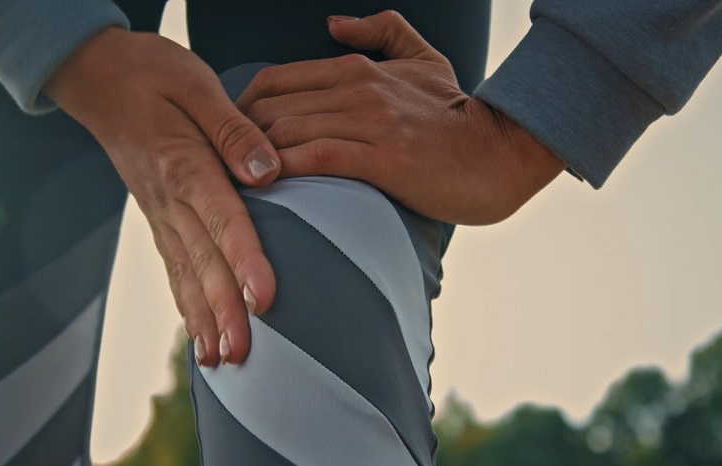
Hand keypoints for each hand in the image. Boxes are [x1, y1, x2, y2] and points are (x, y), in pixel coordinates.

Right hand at [45, 27, 279, 366]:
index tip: (264, 299)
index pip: (223, 220)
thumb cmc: (152, 73)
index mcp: (185, 165)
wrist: (96, 76)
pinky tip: (199, 338)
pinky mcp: (157, 219)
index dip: (245, 261)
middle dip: (225, 312)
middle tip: (245, 353)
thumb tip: (268, 171)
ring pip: (185, 276)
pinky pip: (172, 270)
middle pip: (204, 263)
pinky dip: (186, 307)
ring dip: (204, 322)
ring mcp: (159, 214)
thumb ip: (235, 130)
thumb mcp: (197, 84)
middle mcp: (169, 200)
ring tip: (223, 363)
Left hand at [236, 11, 565, 225]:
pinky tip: (265, 187)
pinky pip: (314, 158)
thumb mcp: (424, 57)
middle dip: (238, 139)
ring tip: (232, 185)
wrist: (500, 153)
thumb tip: (335, 23)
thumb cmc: (459, 115)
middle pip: (270, 108)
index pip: (275, 81)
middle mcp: (357, 90)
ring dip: (252, 159)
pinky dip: (282, 171)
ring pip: (286, 132)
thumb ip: (381, 30)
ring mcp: (368, 123)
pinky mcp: (381, 159)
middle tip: (221, 168)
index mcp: (357, 68)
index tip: (230, 140)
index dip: (241, 110)